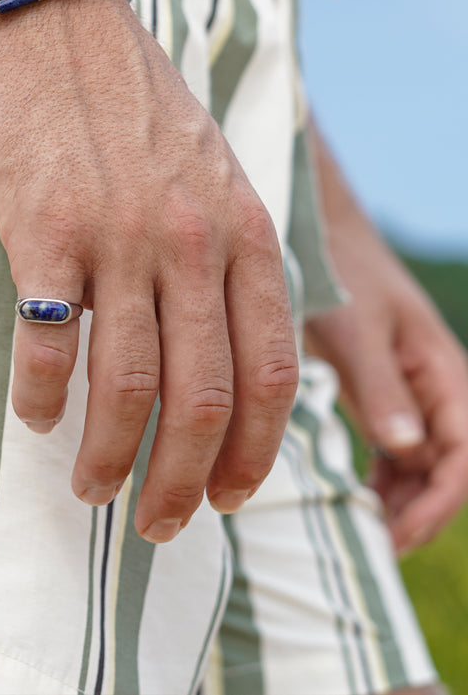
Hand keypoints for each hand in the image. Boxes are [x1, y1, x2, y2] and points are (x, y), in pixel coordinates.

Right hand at [0, 0, 297, 542]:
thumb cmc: (131, 105)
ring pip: (127, 386)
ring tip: (93, 488)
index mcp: (244, 231)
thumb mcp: (212, 173)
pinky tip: (36, 415)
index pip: (270, 371)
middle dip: (183, 481)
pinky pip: (46, 342)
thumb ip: (228, 256)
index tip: (229, 495)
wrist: (54, 23)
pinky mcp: (46, 230)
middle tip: (159, 524)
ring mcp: (119, 236)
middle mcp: (192, 241)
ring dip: (111, 457)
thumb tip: (227, 356)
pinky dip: (40, 397)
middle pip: (203, 397)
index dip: (254, 451)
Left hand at [305, 129, 467, 553]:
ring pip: (427, 466)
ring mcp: (416, 392)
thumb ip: (380, 386)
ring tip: (365, 527)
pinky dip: (389, 479)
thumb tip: (407, 447)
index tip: (393, 536)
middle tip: (373, 543)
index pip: (464, 458)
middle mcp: (440, 388)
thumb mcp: (357, 329)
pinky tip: (360, 496)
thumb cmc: (343, 272)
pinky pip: (403, 451)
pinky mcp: (390, 393)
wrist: (323, 234)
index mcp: (445, 372)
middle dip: (421, 511)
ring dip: (405, 501)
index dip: (436, 505)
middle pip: (450, 470)